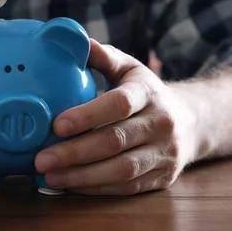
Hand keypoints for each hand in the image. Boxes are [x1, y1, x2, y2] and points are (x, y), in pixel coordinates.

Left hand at [34, 40, 199, 195]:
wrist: (190, 122)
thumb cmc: (145, 93)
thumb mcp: (128, 69)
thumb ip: (102, 57)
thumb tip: (74, 41)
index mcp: (149, 93)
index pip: (119, 104)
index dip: (87, 115)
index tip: (56, 125)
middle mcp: (161, 124)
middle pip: (115, 141)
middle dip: (74, 153)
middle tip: (41, 159)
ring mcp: (164, 154)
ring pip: (121, 170)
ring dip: (82, 176)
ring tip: (50, 176)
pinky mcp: (162, 178)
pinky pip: (126, 188)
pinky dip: (96, 189)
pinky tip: (70, 185)